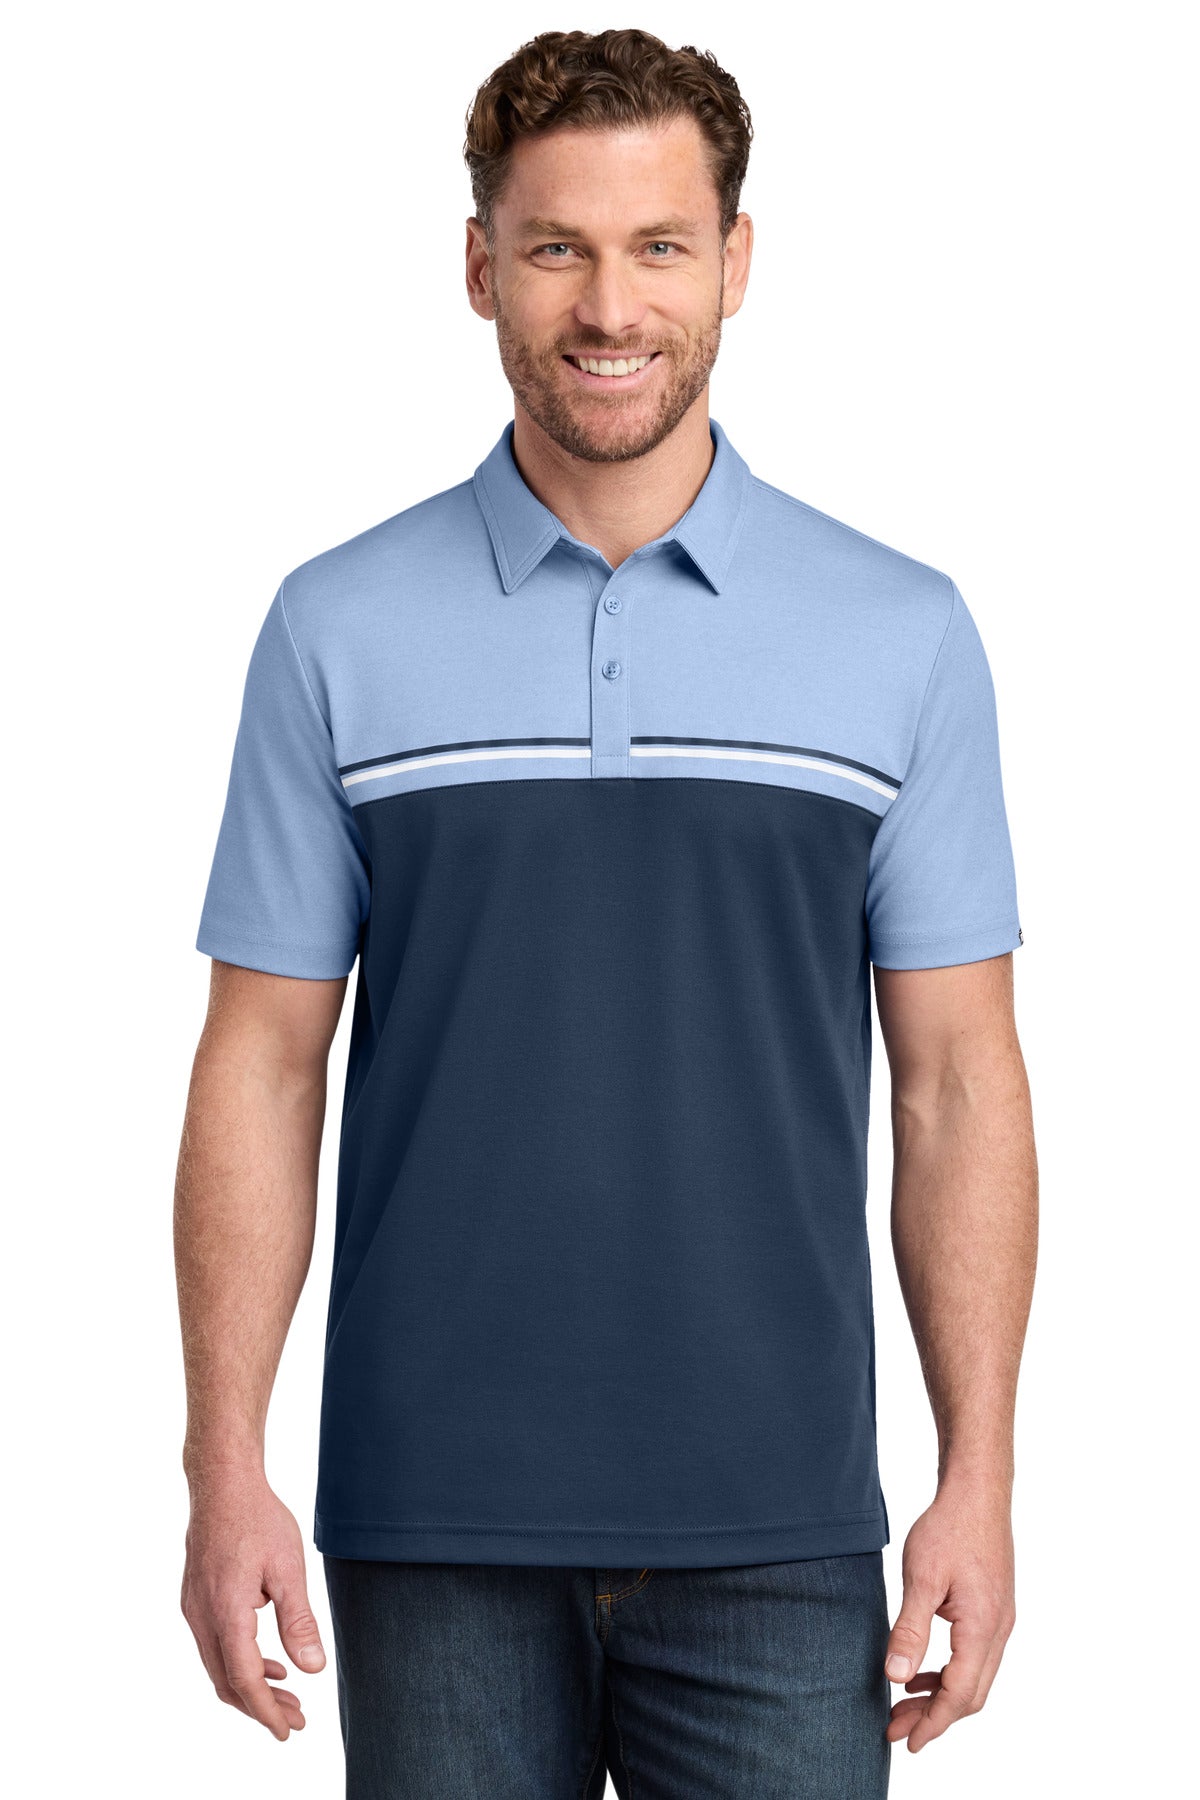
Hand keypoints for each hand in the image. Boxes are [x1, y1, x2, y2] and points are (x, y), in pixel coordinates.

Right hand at [181, 1465, 327, 1740]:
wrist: (222, 1484)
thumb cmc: (258, 1518)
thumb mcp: (289, 1568)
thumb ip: (298, 1621)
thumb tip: (311, 1669)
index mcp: (226, 1612)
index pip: (244, 1679)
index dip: (266, 1711)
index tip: (288, 1731)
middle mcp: (202, 1616)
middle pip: (226, 1682)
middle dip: (260, 1707)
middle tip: (295, 1720)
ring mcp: (193, 1608)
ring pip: (217, 1666)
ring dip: (249, 1686)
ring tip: (286, 1695)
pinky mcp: (194, 1599)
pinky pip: (213, 1645)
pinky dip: (238, 1662)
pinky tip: (268, 1661)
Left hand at [883, 1483, 1015, 1752]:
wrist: (977, 1493)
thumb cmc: (949, 1528)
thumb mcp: (922, 1578)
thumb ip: (910, 1630)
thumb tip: (896, 1677)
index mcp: (982, 1628)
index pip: (960, 1694)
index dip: (933, 1723)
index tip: (907, 1742)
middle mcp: (998, 1630)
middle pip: (971, 1694)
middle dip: (935, 1718)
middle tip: (897, 1730)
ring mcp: (1000, 1620)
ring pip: (975, 1678)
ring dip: (942, 1696)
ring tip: (904, 1703)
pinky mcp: (993, 1609)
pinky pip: (976, 1657)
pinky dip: (950, 1673)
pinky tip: (922, 1670)